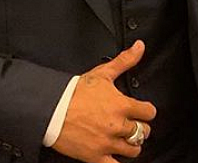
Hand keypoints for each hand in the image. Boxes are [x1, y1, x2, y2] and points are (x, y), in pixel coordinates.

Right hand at [52, 40, 156, 162]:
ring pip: (133, 149)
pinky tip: (117, 158)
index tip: (142, 112)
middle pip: (143, 132)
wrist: (49, 109)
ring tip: (125, 140)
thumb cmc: (73, 92)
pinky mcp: (94, 156)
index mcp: (122, 105)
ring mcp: (107, 142)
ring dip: (132, 145)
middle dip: (140, 129)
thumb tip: (140, 47)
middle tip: (133, 126)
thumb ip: (125, 61)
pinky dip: (118, 162)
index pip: (149, 112)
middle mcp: (117, 125)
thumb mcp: (102, 73)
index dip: (147, 112)